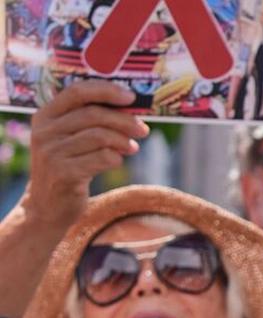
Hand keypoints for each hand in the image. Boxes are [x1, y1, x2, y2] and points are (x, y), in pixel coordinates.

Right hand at [23, 81, 147, 225]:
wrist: (48, 206)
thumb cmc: (68, 166)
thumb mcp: (69, 139)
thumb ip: (90, 121)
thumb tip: (130, 107)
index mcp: (45, 115)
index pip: (77, 91)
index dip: (107, 91)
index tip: (131, 97)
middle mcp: (44, 131)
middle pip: (94, 114)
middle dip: (124, 121)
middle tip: (143, 130)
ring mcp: (51, 152)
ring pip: (100, 136)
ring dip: (123, 141)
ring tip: (132, 148)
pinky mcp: (63, 173)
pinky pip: (102, 158)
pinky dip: (116, 158)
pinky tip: (118, 160)